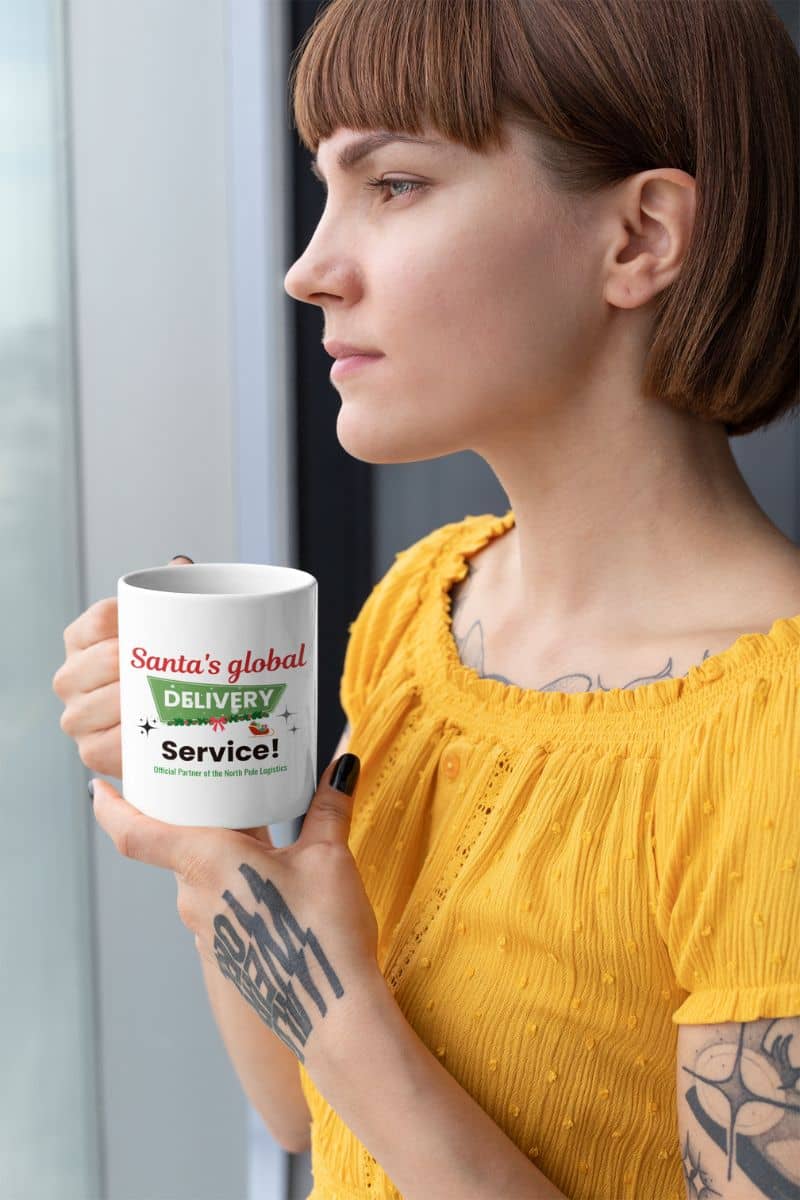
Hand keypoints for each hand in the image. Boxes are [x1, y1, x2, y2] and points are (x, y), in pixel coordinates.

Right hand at [53, 555, 194, 779]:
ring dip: (148, 700)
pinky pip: (116, 741)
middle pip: (110, 658)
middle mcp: (69, 676)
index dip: (140, 622)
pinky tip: (160, 730)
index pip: (106, 617)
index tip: (172, 631)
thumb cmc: (164, 671)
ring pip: (114, 699)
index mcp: (81, 638)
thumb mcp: (165, 631)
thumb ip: (171, 596)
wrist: (167, 730)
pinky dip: (142, 736)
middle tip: (187, 668)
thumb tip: (180, 564)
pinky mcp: (90, 752)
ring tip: (180, 698)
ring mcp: (75, 716)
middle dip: (148, 664)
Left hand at [90, 751, 381, 1065]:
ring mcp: (207, 929)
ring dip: (217, 851)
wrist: (332, 1013)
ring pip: (199, 875)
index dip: (111, 808)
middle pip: (173, 846)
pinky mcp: (227, 951)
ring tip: (255, 827)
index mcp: (205, 862)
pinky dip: (232, 881)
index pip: (135, 833)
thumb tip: (342, 766)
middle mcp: (194, 896)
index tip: (99, 788)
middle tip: (213, 786)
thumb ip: (330, 806)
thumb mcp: (330, 856)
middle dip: (191, 818)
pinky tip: (269, 876)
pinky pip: (217, 902)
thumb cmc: (321, 932)